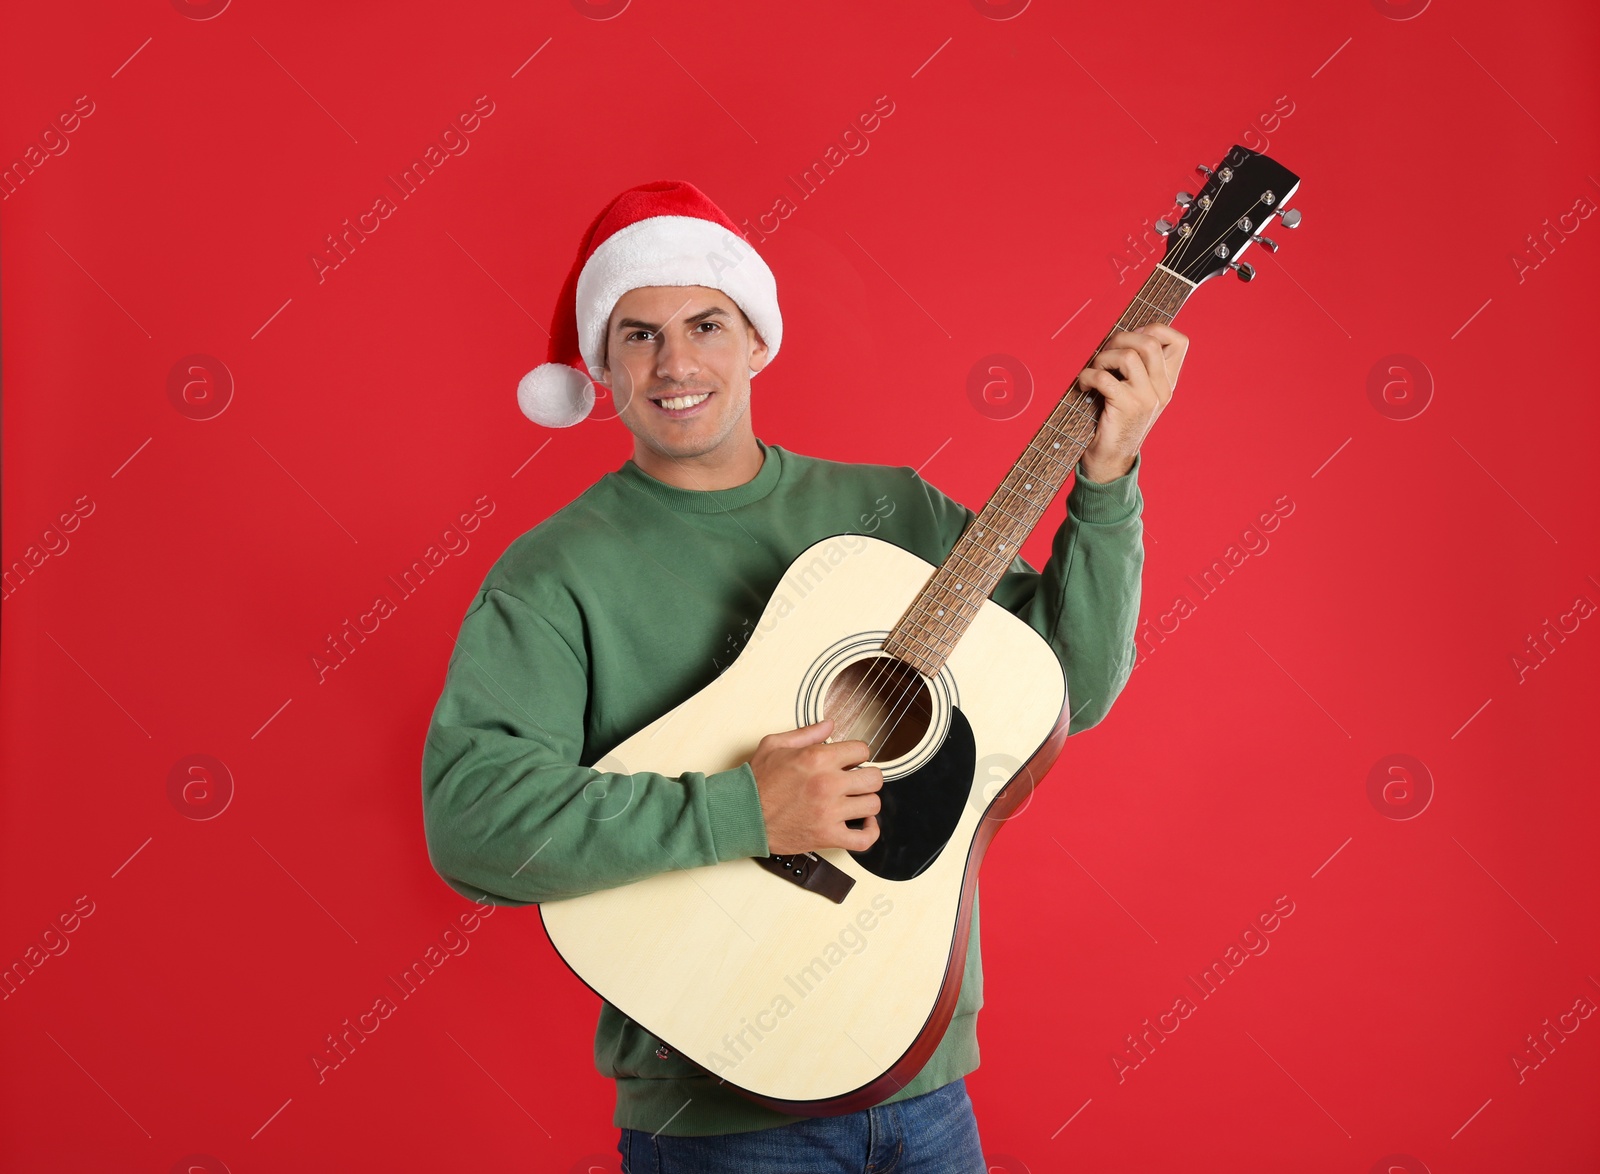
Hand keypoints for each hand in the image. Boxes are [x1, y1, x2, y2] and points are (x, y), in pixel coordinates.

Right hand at [749, 719, 881, 854]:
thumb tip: (829, 725)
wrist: (741, 814)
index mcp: (817, 758)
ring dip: (865, 802)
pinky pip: (864, 838)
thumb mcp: (775, 745)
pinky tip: (864, 823)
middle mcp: (828, 784)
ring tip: (854, 801)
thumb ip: (807, 733)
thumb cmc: (755, 782)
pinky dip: (870, 832)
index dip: (857, 754)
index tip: (851, 760)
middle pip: (874, 778)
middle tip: (855, 781)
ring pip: (872, 805)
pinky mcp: (828, 836)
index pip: (862, 750)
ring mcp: (830, 812)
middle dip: (866, 777)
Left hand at [1076, 323, 1187, 482]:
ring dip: (1103, 357)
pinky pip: (1105, 377)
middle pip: (1150, 340)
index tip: (1130, 341)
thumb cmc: (1116, 419)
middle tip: (1105, 355)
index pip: (1180, 341)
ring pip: (1128, 355)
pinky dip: (1088, 376)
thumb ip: (1138, 366)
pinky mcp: (1127, 407)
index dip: (1154, 329)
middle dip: (1120, 338)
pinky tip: (1084, 386)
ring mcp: (1148, 398)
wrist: (1111, 459)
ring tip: (1095, 371)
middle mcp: (1163, 389)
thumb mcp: (1135, 391)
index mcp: (1168, 382)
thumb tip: (1122, 335)